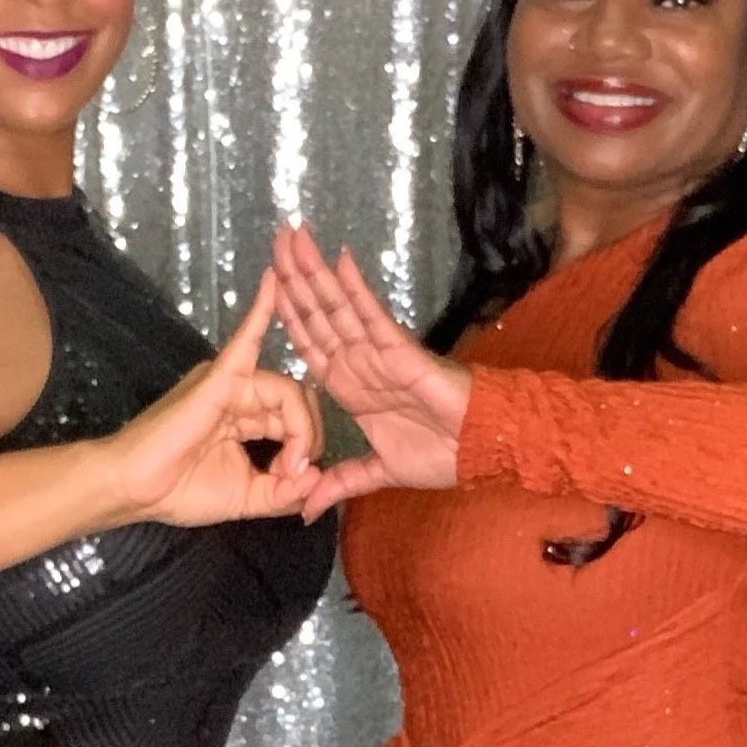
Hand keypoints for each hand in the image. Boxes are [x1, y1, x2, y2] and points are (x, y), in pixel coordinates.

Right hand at [109, 273, 324, 526]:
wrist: (134, 489)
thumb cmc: (179, 491)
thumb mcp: (247, 497)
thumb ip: (285, 491)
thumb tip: (321, 480)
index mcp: (245, 416)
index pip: (293, 418)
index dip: (305, 449)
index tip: (296, 482)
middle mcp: (240, 392)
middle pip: (297, 402)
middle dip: (308, 439)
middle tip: (295, 473)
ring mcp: (229, 381)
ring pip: (287, 393)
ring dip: (300, 430)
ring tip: (288, 464)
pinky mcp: (219, 377)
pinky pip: (246, 340)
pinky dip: (262, 311)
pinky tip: (274, 280)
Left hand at [271, 226, 471, 517]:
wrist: (482, 450)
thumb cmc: (441, 456)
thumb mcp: (377, 473)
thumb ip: (341, 483)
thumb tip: (308, 511)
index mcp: (350, 386)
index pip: (309, 342)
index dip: (287, 313)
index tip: (264, 285)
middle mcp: (359, 362)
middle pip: (317, 313)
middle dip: (293, 277)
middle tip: (275, 236)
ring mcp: (377, 352)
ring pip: (337, 306)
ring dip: (313, 272)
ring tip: (292, 235)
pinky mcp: (400, 350)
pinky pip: (373, 315)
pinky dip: (355, 288)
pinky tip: (338, 259)